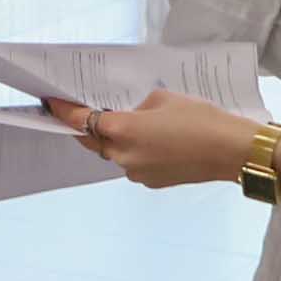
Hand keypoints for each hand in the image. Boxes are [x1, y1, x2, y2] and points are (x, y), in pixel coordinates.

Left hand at [42, 89, 261, 190]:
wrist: (229, 151)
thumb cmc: (199, 118)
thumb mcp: (164, 98)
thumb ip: (137, 106)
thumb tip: (130, 114)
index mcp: (122, 130)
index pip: (81, 120)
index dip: (63, 111)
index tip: (51, 103)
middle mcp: (122, 155)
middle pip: (94, 141)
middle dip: (89, 127)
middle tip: (88, 111)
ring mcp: (136, 172)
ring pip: (115, 153)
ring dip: (117, 140)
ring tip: (137, 125)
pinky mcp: (151, 182)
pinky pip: (134, 163)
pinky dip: (137, 152)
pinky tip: (157, 141)